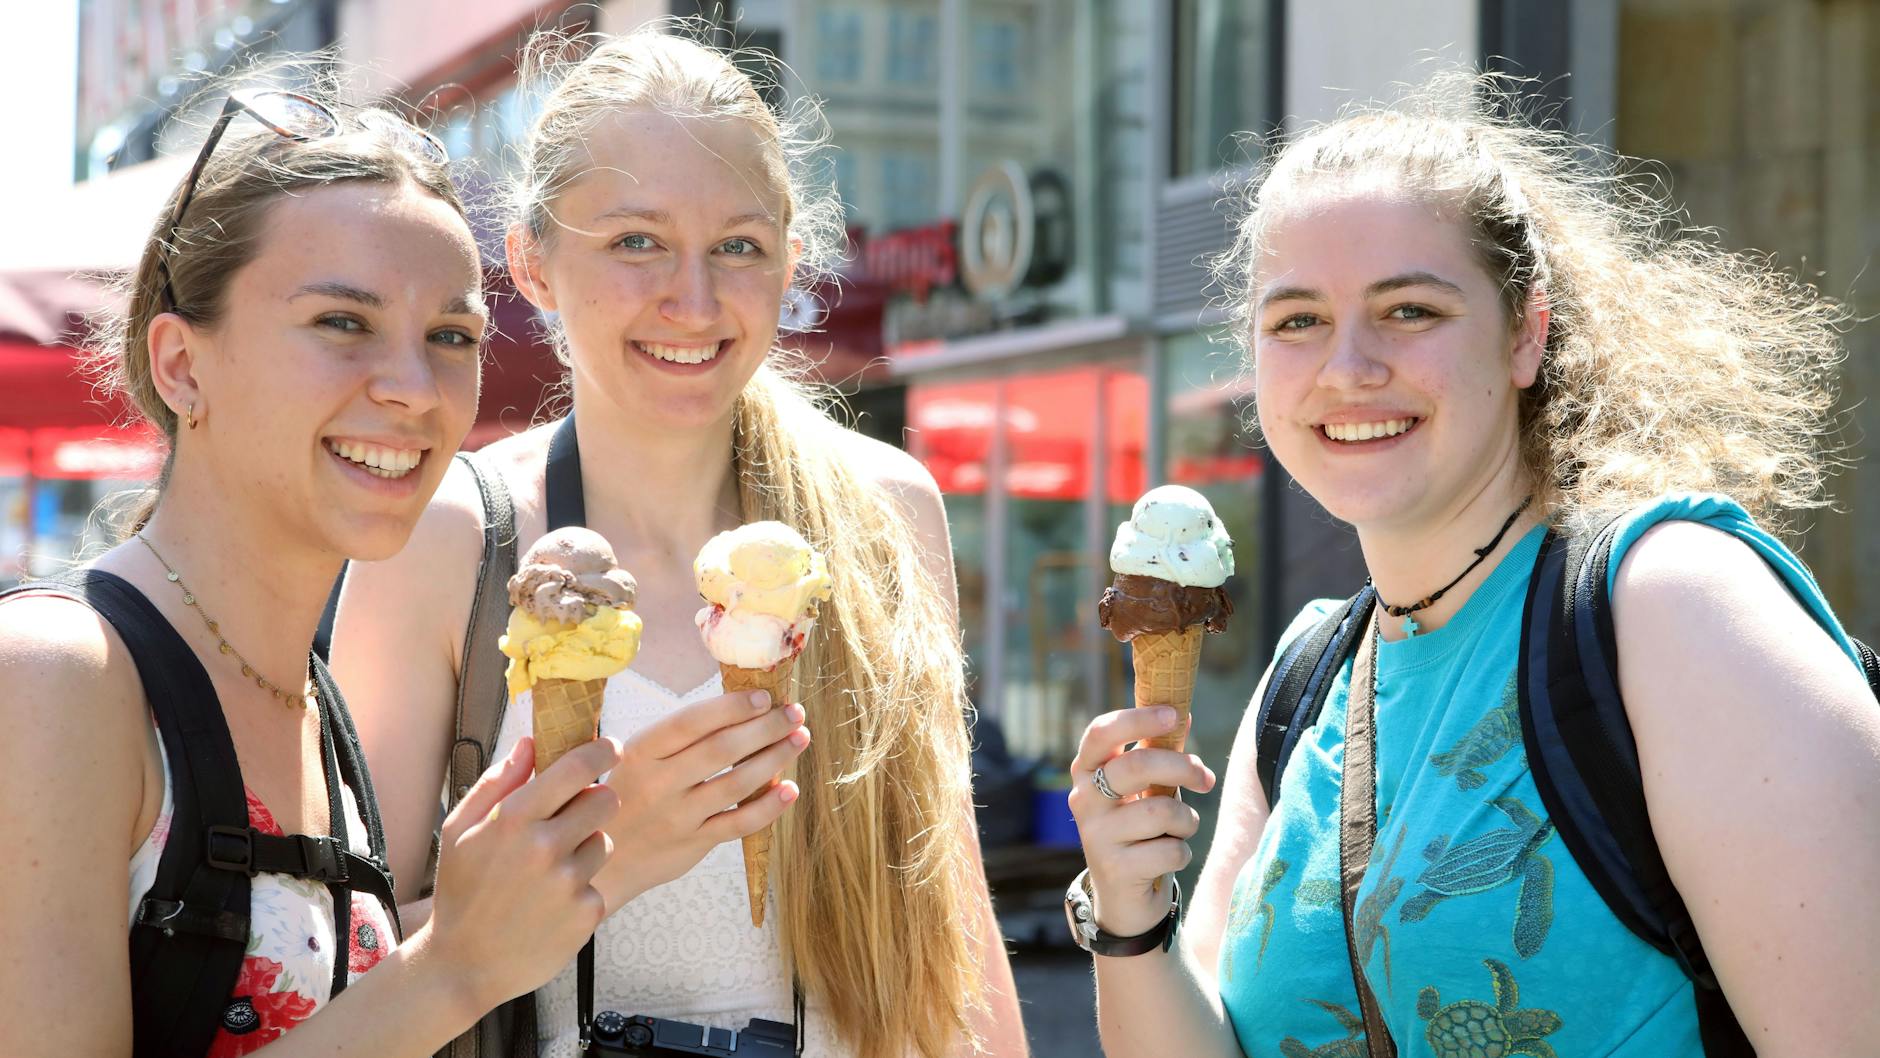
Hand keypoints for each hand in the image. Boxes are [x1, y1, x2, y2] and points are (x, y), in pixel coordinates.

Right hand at [426, 734, 623, 1011]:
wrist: (463, 966)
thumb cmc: (461, 893)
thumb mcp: (459, 831)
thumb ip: (496, 782)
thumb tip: (529, 742)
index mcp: (514, 819)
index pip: (578, 767)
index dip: (602, 750)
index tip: (610, 747)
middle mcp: (545, 847)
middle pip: (605, 799)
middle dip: (594, 803)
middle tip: (573, 818)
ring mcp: (568, 882)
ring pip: (603, 842)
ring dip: (585, 849)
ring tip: (550, 873)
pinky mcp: (586, 913)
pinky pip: (599, 883)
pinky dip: (581, 891)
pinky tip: (550, 905)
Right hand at [592, 689, 809, 910]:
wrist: (606, 862)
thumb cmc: (630, 796)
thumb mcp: (636, 759)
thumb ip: (677, 738)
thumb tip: (741, 705)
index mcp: (641, 752)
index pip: (691, 722)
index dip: (731, 706)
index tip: (765, 697)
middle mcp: (658, 783)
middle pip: (721, 749)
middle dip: (765, 727)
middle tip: (794, 713)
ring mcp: (678, 816)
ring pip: (736, 783)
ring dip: (775, 758)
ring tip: (799, 739)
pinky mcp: (694, 844)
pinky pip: (739, 824)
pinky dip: (769, 807)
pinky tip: (790, 789)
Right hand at [1068, 705, 1215, 937]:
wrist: (1123, 897)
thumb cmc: (1139, 829)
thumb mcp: (1143, 789)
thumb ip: (1157, 754)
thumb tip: (1182, 714)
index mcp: (1087, 771)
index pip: (1102, 732)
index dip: (1139, 718)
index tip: (1174, 713)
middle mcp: (1083, 799)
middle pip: (1138, 764)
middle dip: (1182, 768)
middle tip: (1206, 778)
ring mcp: (1095, 835)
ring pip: (1161, 810)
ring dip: (1186, 819)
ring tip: (1180, 828)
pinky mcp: (1114, 869)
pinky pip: (1170, 849)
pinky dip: (1181, 852)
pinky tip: (1167, 858)